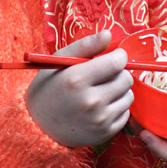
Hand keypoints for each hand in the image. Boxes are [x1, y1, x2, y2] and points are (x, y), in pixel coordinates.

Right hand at [25, 30, 133, 147]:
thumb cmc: (50, 87)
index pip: (117, 62)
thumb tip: (108, 33)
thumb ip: (86, 45)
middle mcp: (90, 101)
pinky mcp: (105, 134)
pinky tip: (102, 106)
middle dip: (118, 73)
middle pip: (126, 79)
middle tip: (104, 75)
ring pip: (129, 96)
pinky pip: (126, 113)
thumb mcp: (61, 60)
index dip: (119, 56)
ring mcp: (98, 120)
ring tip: (102, 90)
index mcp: (77, 79)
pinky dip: (117, 107)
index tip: (112, 57)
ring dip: (119, 90)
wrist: (37, 127)